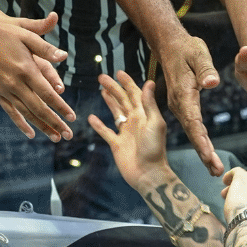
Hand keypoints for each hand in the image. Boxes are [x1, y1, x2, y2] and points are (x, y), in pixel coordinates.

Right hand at [0, 10, 74, 140]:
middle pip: (38, 108)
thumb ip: (46, 48)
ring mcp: (4, 89)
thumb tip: (64, 56)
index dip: (60, 107)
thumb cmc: (6, 33)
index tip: (72, 117)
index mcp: (25, 69)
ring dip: (41, 126)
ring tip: (55, 137)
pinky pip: (10, 111)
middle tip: (69, 135)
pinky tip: (30, 134)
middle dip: (55, 123)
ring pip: (26, 113)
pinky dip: (21, 123)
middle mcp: (14, 82)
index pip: (47, 94)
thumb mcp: (27, 35)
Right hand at [87, 71, 167, 190]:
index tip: (119, 72)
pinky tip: (92, 118)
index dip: (127, 83)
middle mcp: (135, 121)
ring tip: (101, 90)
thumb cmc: (155, 149)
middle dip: (113, 88)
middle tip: (102, 77)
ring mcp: (125, 132)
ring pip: (115, 113)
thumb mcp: (154, 123)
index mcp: (144, 115)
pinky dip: (99, 125)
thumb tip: (149, 82)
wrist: (148, 174)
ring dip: (109, 101)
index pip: (135, 94)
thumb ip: (149, 103)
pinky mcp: (117, 144)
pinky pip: (106, 132)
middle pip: (123, 101)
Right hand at [155, 33, 222, 174]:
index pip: (194, 122)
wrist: (170, 45)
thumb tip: (213, 83)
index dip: (201, 141)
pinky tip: (207, 152)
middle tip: (216, 172)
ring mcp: (179, 106)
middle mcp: (179, 104)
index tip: (209, 157)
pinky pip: (192, 127)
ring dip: (203, 151)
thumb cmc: (187, 48)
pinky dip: (200, 141)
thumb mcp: (199, 53)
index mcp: (184, 95)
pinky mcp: (182, 106)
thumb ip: (206, 68)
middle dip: (204, 153)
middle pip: (193, 133)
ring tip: (214, 169)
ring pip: (192, 132)